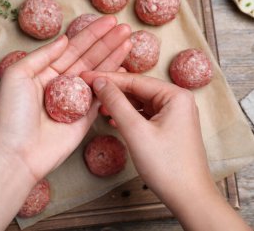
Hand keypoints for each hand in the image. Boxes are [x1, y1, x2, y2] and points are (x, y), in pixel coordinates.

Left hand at [0, 16, 131, 181]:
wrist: (19, 152)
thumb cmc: (13, 114)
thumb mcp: (18, 75)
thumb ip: (42, 56)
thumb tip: (64, 40)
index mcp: (44, 72)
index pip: (71, 48)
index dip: (90, 34)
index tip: (108, 22)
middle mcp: (61, 84)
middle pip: (88, 58)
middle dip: (106, 42)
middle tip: (124, 28)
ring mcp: (74, 101)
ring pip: (98, 75)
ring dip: (113, 58)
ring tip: (128, 40)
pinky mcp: (85, 118)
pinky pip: (102, 97)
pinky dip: (113, 83)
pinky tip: (124, 68)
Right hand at [81, 71, 251, 230]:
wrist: (188, 197)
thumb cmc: (166, 165)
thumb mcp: (136, 131)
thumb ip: (116, 103)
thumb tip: (100, 82)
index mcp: (175, 96)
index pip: (134, 80)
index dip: (107, 79)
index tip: (85, 77)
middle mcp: (177, 101)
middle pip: (137, 90)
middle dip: (112, 91)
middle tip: (88, 90)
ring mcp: (174, 115)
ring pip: (139, 102)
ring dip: (118, 104)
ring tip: (97, 105)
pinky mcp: (168, 128)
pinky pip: (144, 115)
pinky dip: (128, 116)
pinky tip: (112, 119)